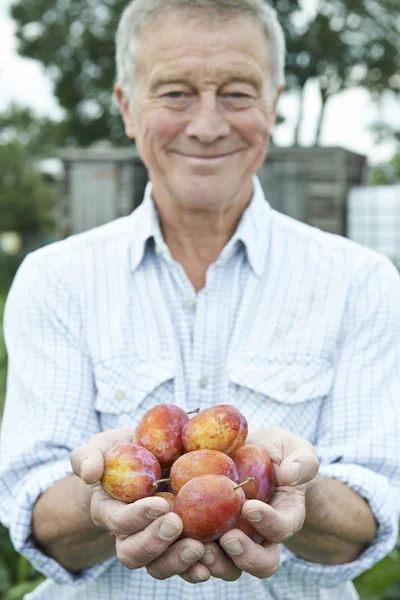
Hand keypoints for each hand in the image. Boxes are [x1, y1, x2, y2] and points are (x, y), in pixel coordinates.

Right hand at [70, 428, 207, 581]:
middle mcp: (129, 533)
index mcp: (109, 511)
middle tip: (177, 524)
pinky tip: (213, 557)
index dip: (137, 517)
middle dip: (155, 543)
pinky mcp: (178, 542)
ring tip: (200, 549)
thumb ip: (89, 455)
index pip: (119, 521)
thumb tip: (90, 473)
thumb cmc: (123, 449)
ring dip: (177, 561)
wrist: (150, 456)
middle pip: (134, 553)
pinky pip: (184, 565)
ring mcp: (154, 541)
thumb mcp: (103, 445)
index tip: (161, 504)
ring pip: (158, 566)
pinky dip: (198, 565)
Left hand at [194, 427, 318, 579]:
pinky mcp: (208, 534)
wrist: (249, 454)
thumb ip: (302, 460)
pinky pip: (199, 554)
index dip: (269, 523)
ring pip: (228, 566)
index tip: (250, 506)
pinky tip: (174, 538)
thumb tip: (292, 475)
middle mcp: (261, 536)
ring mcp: (235, 538)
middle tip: (228, 538)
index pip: (281, 529)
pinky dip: (187, 553)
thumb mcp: (294, 448)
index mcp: (285, 516)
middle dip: (244, 556)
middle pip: (258, 562)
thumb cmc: (276, 451)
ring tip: (198, 547)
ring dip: (214, 562)